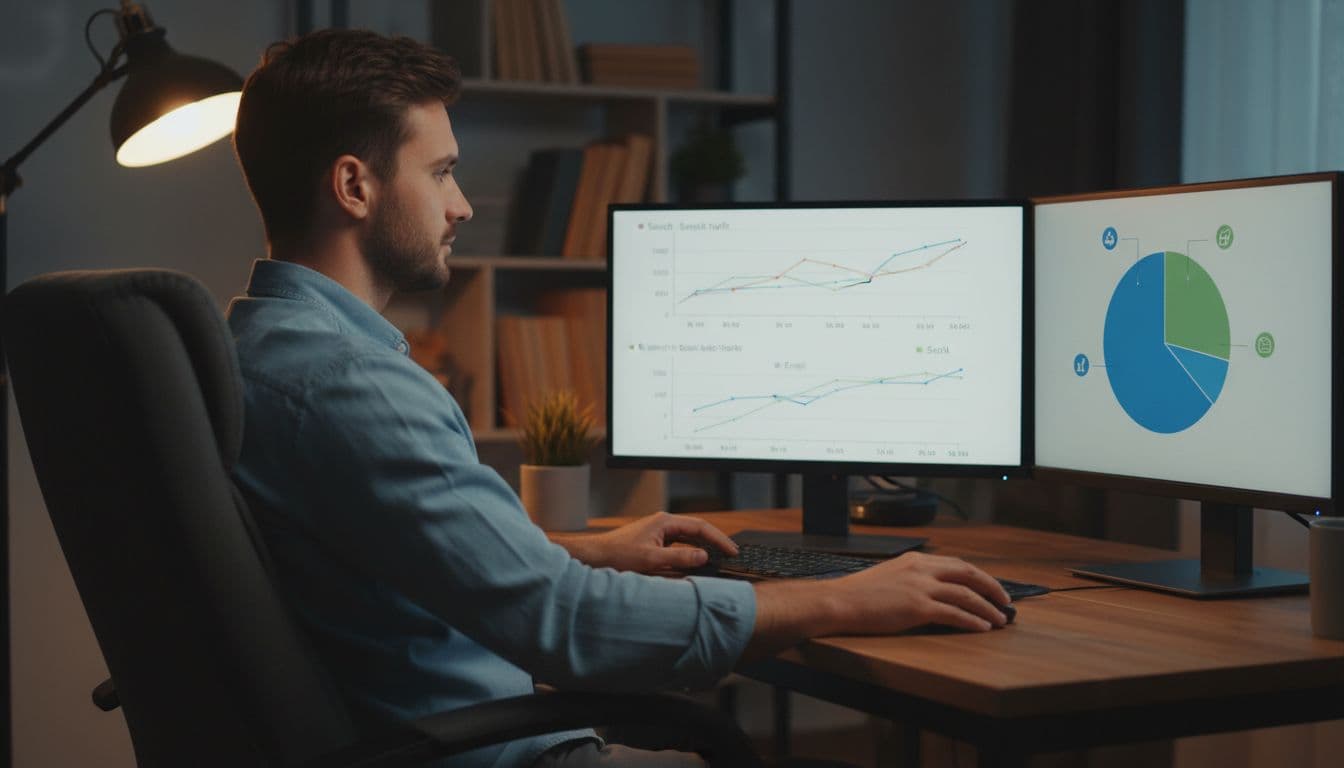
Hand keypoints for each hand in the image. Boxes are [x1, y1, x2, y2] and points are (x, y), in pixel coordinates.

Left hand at [574, 512, 738, 574]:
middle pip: (696, 530)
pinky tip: (697, 560)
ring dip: (704, 546)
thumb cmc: (619, 555)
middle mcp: (663, 523)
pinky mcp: (654, 541)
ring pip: (688, 537)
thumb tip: (703, 556)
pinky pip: (679, 544)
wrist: (596, 556)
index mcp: (665, 522)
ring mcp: (658, 531)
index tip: (732, 550)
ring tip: (720, 557)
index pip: (700, 527)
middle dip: (715, 541)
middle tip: (732, 554)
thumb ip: (680, 558)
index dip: (719, 539)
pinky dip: (691, 551)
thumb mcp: (652, 560)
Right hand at [828, 551, 1012, 633]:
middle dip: (991, 587)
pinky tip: (982, 628)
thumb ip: (911, 579)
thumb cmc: (857, 594)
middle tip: (1006, 600)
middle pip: (968, 573)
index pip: (956, 564)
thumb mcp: (889, 576)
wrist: (839, 602)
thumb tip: (931, 593)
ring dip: (987, 608)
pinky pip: (954, 613)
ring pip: (966, 594)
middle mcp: (921, 569)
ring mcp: (920, 587)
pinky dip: (972, 621)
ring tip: (1000, 619)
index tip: (990, 586)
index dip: (978, 575)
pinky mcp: (917, 607)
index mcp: (915, 560)